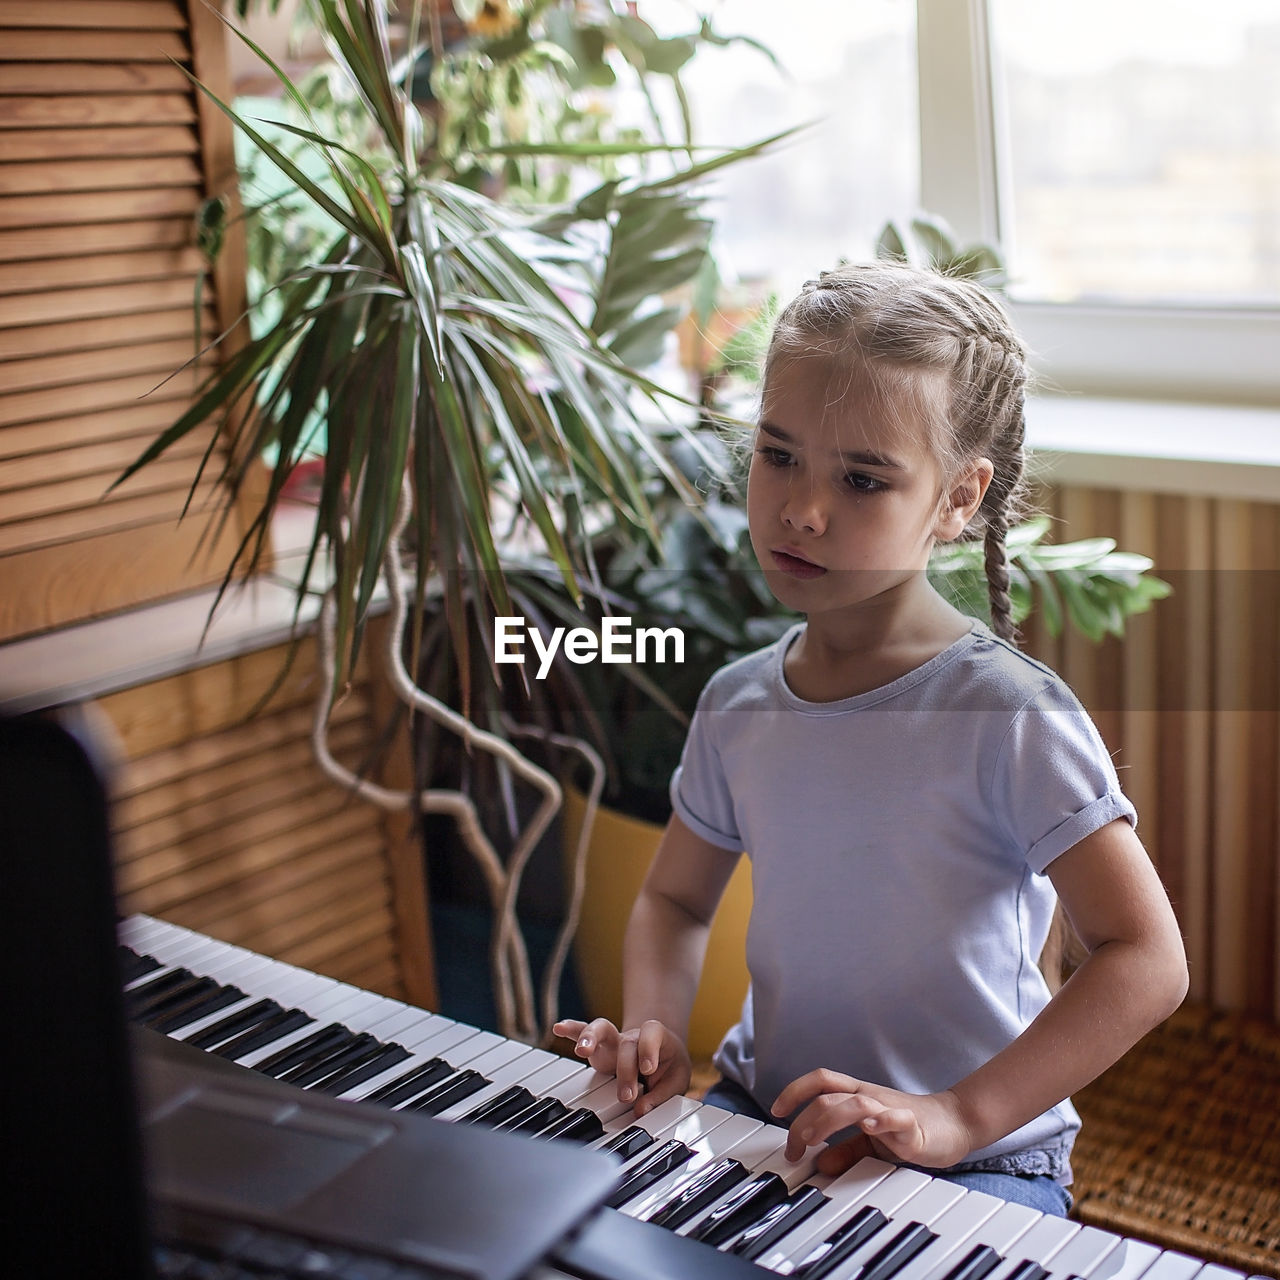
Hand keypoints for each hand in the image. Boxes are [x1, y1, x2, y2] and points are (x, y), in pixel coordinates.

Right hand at [552, 1017, 691, 1114]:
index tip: (648, 1069)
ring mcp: (614, 1041)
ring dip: (590, 1037)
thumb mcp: (677, 1079)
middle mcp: (632, 1037)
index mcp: (656, 1037)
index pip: (652, 1034)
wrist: (661, 1051)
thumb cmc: (669, 1065)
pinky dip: (571, 1031)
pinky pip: (583, 1033)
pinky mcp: (599, 1049)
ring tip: (581, 1050)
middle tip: (627, 1095)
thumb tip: (641, 1110)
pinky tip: (558, 1028)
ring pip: (601, 1028)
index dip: (649, 1049)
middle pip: (626, 1042)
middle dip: (625, 1069)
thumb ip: (662, 1094)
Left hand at [771, 1069, 973, 1174]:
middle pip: (829, 1094)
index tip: (776, 1110)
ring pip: (854, 1102)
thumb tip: (820, 1165)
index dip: (795, 1090)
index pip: (821, 1081)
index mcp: (857, 1096)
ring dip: (829, 1118)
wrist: (954, 1123)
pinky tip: (868, 1128)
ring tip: (813, 1138)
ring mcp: (890, 1109)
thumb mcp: (869, 1142)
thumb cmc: (908, 1128)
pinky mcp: (913, 1126)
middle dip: (804, 1118)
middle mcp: (870, 1097)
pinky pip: (895, 1118)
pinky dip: (880, 1120)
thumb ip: (845, 1151)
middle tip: (793, 1146)